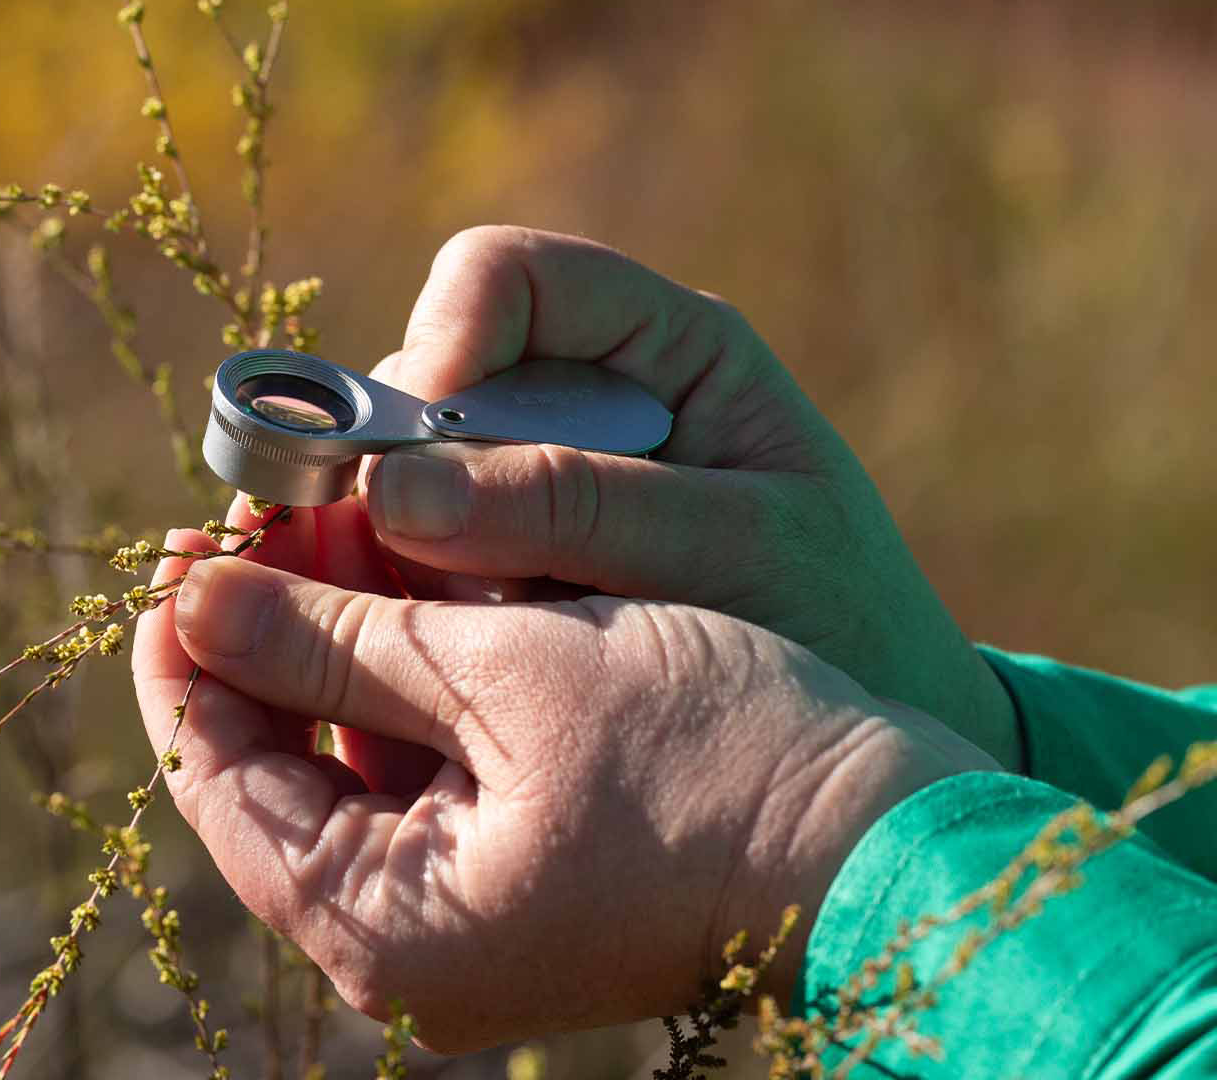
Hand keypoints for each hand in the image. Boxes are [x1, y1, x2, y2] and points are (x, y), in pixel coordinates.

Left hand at [132, 506, 997, 1051]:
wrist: (892, 838)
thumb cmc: (719, 757)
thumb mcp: (509, 672)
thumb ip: (336, 638)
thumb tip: (200, 596)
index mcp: (381, 930)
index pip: (213, 777)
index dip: (186, 648)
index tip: (188, 539)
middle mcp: (398, 957)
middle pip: (269, 772)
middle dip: (269, 631)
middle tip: (274, 508)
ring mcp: (454, 930)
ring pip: (338, 767)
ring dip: (336, 644)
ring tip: (340, 522)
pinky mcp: (506, 892)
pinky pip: (410, 781)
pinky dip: (402, 685)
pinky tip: (410, 585)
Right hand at [358, 226, 1020, 768]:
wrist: (848, 759)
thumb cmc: (839, 626)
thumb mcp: (736, 552)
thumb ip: (582, 509)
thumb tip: (401, 492)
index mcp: (661, 344)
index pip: (504, 278)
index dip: (443, 342)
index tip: (417, 459)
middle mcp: (576, 397)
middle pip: (426, 380)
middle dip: (411, 472)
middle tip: (445, 582)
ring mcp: (526, 484)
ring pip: (398, 475)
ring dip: (407, 552)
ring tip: (493, 634)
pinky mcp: (491, 568)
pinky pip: (402, 558)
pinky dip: (410, 603)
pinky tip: (470, 659)